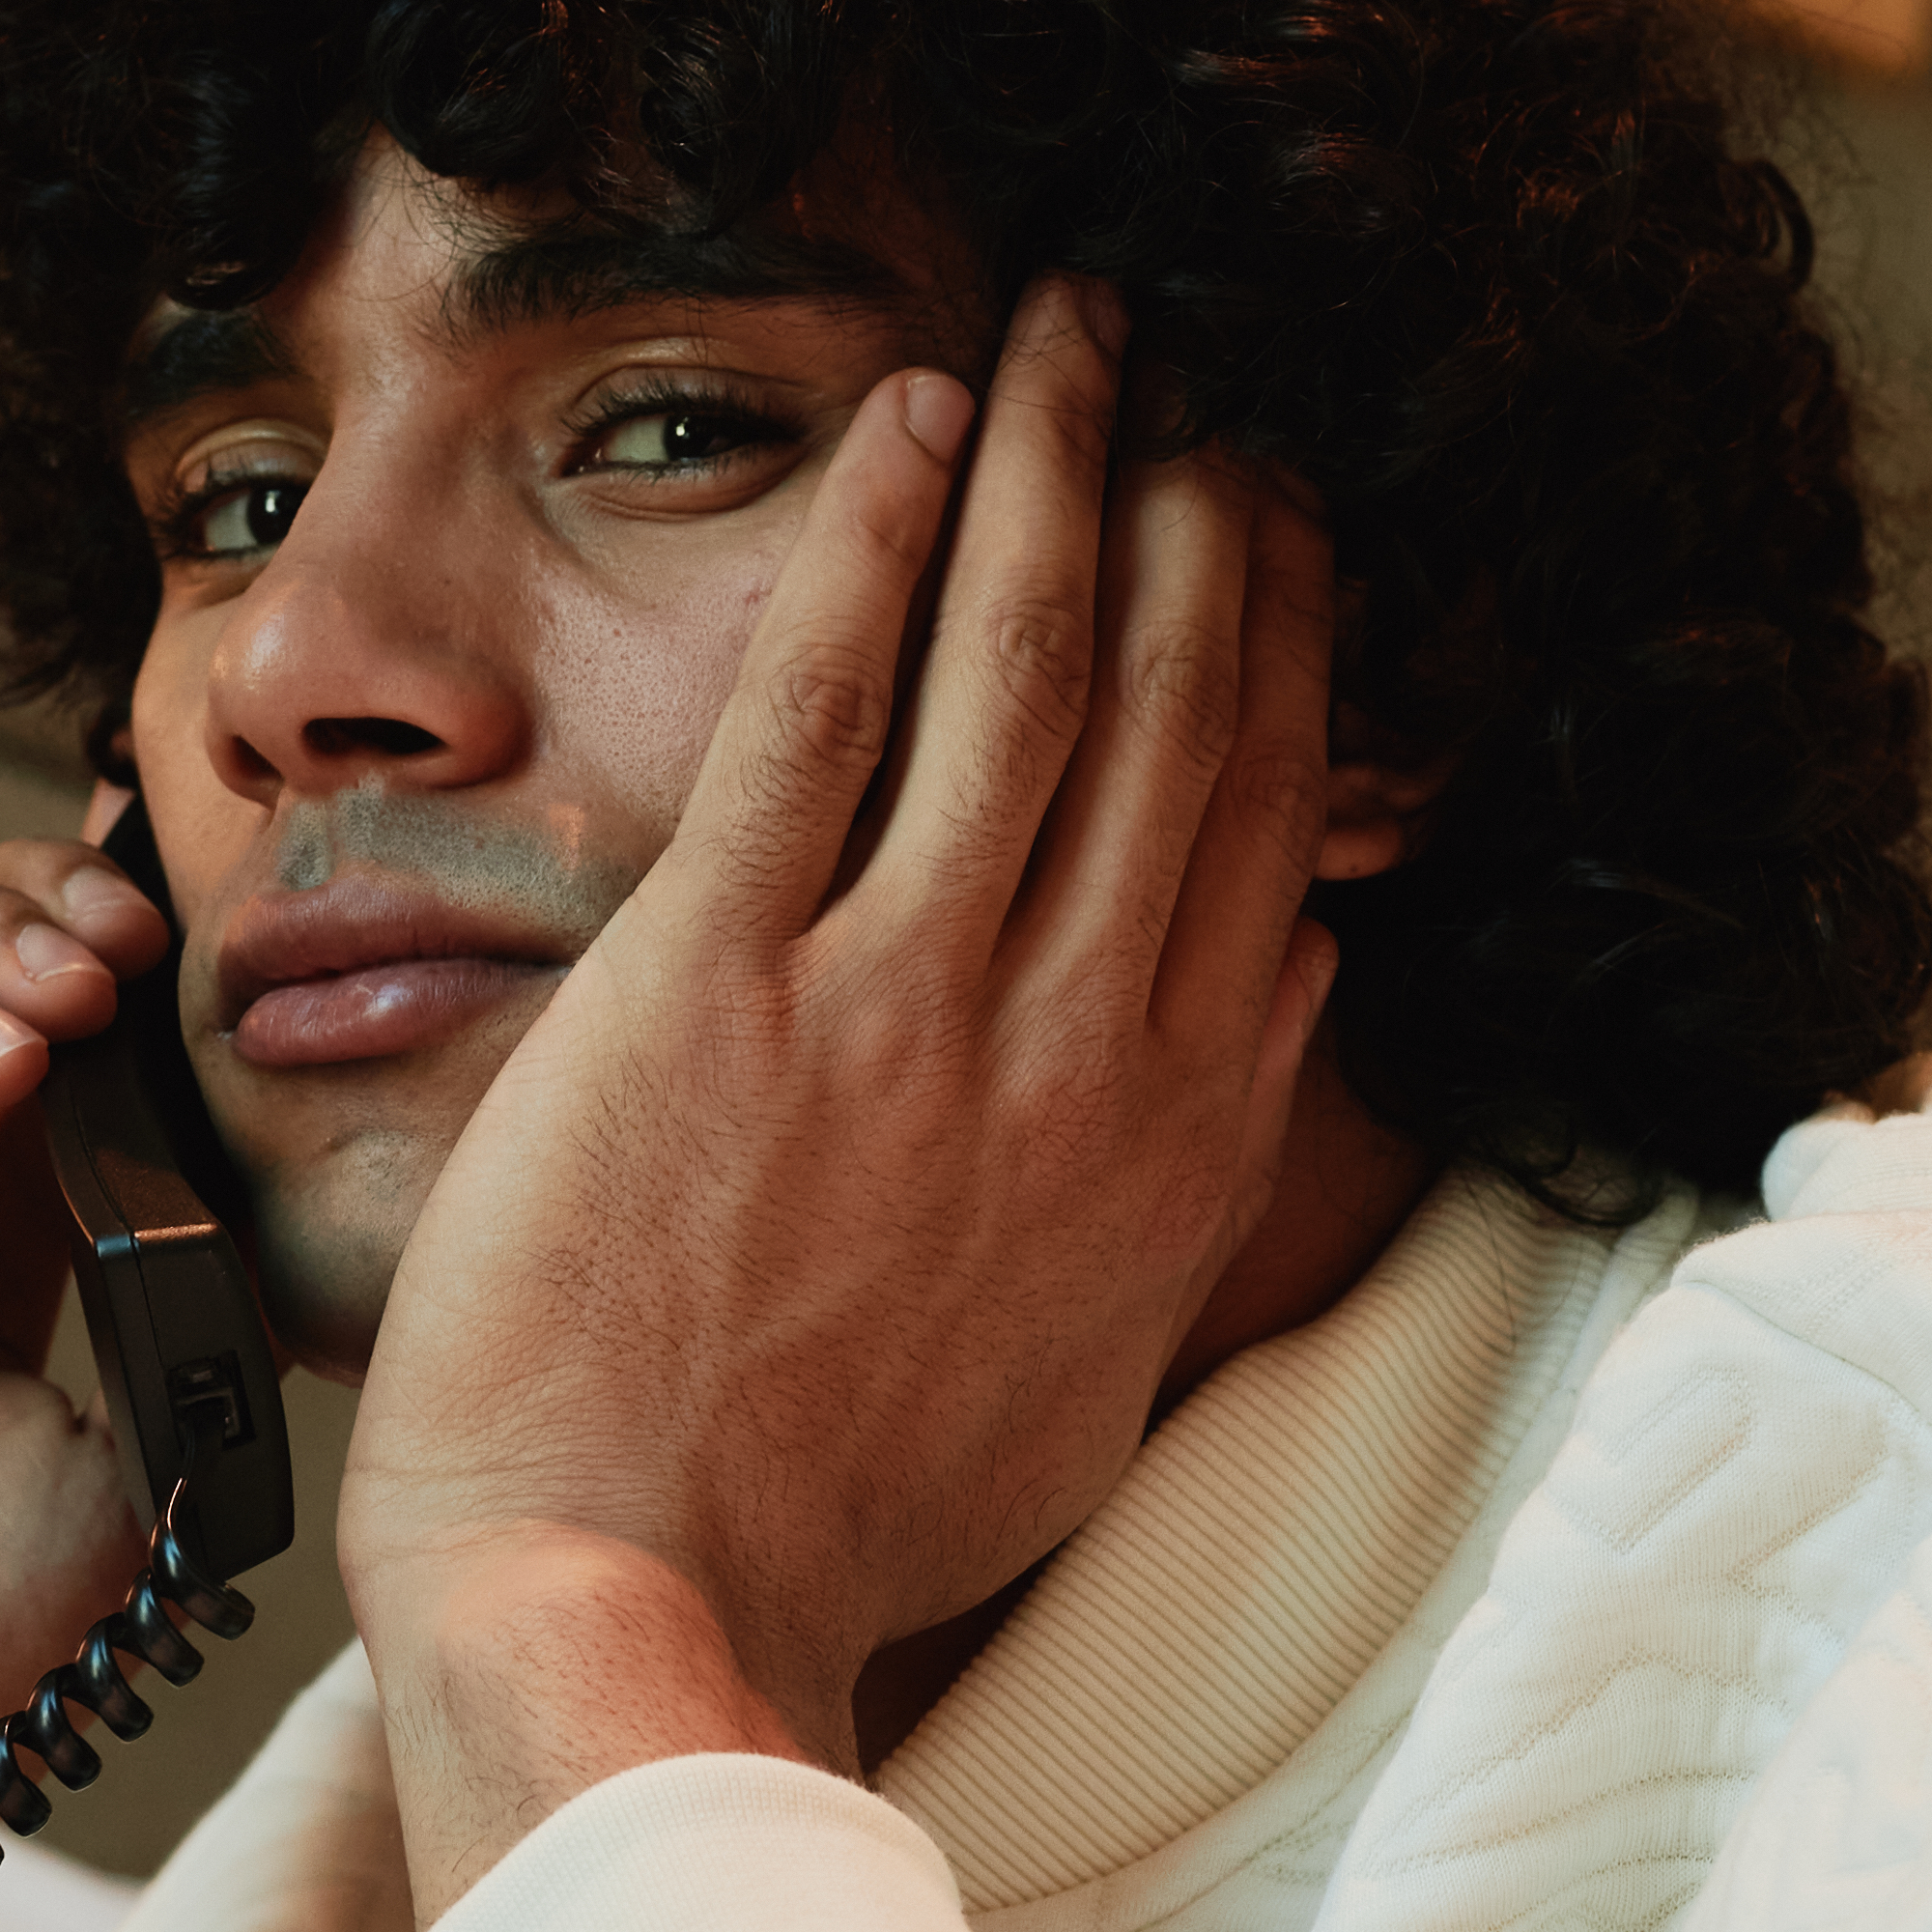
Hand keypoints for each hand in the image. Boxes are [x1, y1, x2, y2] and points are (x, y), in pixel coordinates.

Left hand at [341, 281, 1338, 1898]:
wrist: (634, 1601)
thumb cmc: (831, 1524)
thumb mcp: (1086, 1361)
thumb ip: (1199, 1161)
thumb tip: (1297, 970)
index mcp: (1158, 1134)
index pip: (1265, 823)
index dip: (1287, 643)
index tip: (1285, 512)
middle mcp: (1066, 1046)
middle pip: (1173, 716)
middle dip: (1200, 512)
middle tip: (1206, 365)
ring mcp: (898, 1005)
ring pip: (1028, 677)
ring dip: (1068, 473)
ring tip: (1085, 330)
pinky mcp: (719, 980)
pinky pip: (826, 712)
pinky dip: (886, 552)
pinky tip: (924, 424)